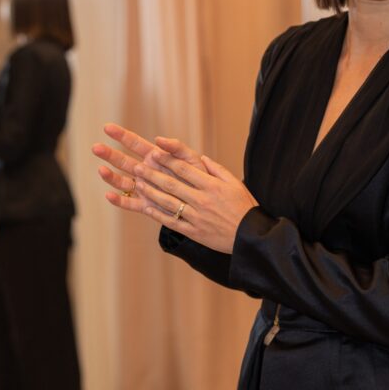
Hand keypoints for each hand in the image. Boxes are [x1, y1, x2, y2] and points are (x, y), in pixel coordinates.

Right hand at [92, 125, 207, 214]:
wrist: (205, 202)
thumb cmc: (199, 177)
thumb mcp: (190, 158)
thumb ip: (176, 147)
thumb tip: (158, 139)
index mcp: (155, 157)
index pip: (134, 143)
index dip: (121, 135)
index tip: (107, 127)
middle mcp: (146, 171)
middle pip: (123, 161)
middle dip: (109, 154)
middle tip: (95, 147)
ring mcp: (144, 188)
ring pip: (122, 181)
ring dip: (110, 176)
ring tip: (101, 170)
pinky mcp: (146, 205)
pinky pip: (129, 203)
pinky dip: (119, 201)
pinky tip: (109, 195)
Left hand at [132, 148, 256, 253]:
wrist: (250, 236)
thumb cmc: (244, 207)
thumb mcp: (235, 183)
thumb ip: (217, 170)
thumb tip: (201, 158)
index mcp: (211, 186)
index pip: (184, 169)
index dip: (167, 160)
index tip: (155, 153)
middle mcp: (202, 200)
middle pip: (172, 184)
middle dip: (153, 174)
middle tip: (138, 167)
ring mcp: (196, 217)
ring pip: (168, 203)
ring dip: (151, 192)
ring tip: (139, 184)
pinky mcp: (194, 232)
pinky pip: (172, 222)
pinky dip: (158, 215)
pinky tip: (147, 208)